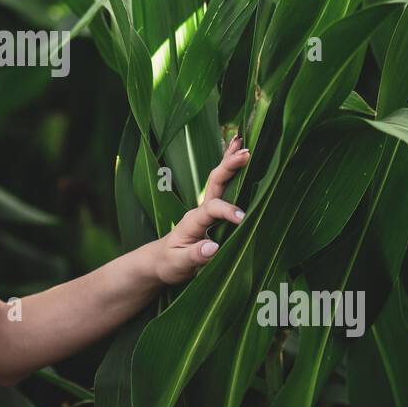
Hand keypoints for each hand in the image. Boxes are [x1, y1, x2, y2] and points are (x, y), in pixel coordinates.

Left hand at [152, 134, 250, 285]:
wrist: (160, 261)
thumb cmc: (169, 264)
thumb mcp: (178, 265)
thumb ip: (195, 256)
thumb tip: (213, 247)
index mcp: (193, 221)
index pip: (212, 209)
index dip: (227, 210)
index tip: (242, 218)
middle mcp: (200, 210)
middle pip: (215, 182)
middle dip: (229, 166)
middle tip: (246, 152)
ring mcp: (206, 208)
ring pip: (219, 180)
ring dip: (230, 161)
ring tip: (242, 141)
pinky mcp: (212, 212)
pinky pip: (223, 188)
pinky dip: (232, 171)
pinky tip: (240, 158)